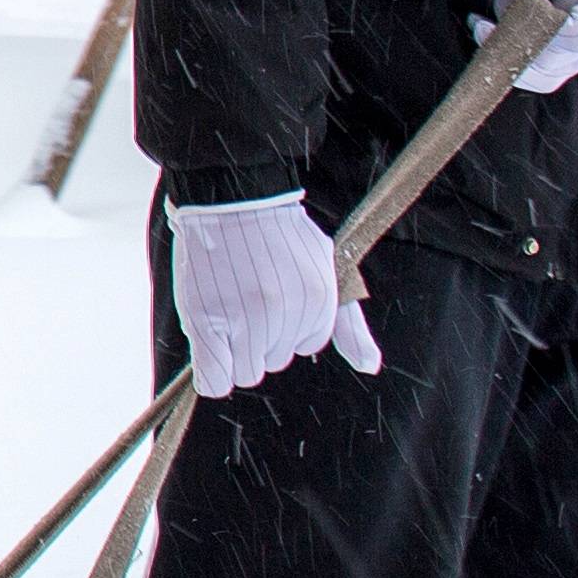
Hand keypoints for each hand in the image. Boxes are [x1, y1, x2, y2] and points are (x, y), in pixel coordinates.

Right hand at [170, 192, 382, 401]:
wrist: (234, 197)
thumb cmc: (279, 234)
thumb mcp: (325, 273)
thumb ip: (348, 325)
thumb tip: (370, 367)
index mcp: (318, 305)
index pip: (302, 347)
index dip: (282, 326)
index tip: (267, 292)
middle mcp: (287, 317)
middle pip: (273, 362)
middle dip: (259, 338)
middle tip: (243, 295)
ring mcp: (245, 321)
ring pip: (245, 372)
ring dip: (233, 350)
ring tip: (224, 306)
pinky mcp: (207, 322)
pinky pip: (214, 380)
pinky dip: (212, 374)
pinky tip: (210, 344)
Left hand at [489, 0, 577, 93]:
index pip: (575, 35)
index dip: (541, 31)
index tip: (513, 16)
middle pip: (550, 66)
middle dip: (509, 46)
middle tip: (481, 23)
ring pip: (541, 74)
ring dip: (506, 51)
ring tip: (486, 17)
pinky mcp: (571, 44)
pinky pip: (538, 68)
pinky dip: (509, 53)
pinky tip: (486, 26)